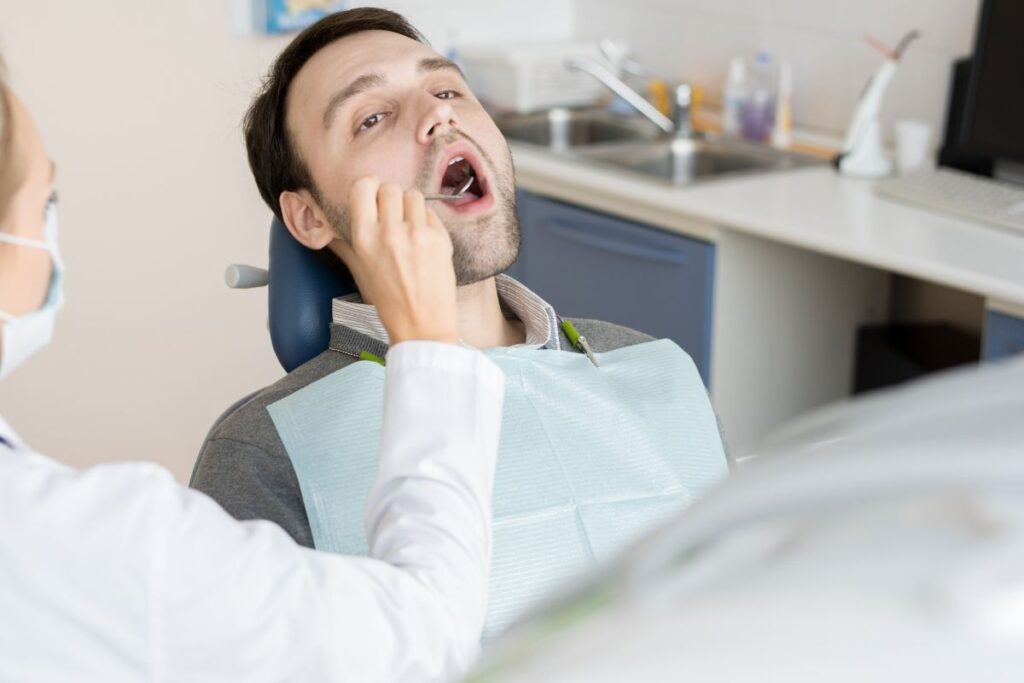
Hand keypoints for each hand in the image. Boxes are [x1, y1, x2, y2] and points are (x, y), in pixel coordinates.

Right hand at [335, 176, 457, 344]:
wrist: (422, 324)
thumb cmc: (389, 301)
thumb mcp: (358, 271)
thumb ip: (343, 243)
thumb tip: (323, 225)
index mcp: (364, 237)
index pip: (363, 186)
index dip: (369, 186)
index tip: (373, 195)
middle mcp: (389, 232)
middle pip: (390, 188)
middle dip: (391, 199)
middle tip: (393, 217)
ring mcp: (417, 234)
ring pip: (414, 195)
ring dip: (411, 207)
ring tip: (410, 228)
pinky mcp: (440, 239)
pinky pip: (431, 213)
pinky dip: (427, 222)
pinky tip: (424, 241)